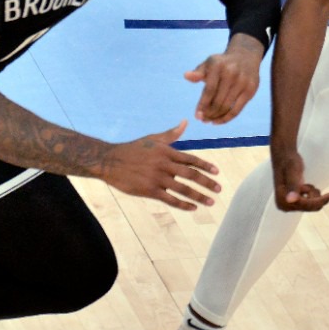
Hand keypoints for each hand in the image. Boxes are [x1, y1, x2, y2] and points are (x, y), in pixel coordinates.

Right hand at [102, 120, 220, 210]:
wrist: (110, 161)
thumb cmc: (133, 149)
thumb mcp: (153, 139)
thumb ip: (171, 134)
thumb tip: (186, 122)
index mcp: (166, 152)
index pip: (191, 159)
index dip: (205, 166)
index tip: (217, 172)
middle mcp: (164, 164)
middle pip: (191, 174)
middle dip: (207, 182)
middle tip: (219, 189)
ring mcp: (157, 178)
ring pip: (183, 189)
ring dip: (199, 196)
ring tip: (211, 201)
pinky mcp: (149, 190)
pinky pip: (170, 199)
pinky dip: (183, 204)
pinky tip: (193, 207)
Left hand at [186, 34, 263, 123]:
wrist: (245, 56)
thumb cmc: (222, 64)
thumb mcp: (209, 64)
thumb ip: (198, 72)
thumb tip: (186, 76)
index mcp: (218, 65)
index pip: (209, 90)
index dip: (202, 104)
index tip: (197, 115)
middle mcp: (232, 73)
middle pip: (218, 101)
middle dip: (208, 113)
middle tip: (202, 119)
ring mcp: (243, 82)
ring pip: (227, 107)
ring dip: (216, 117)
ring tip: (209, 120)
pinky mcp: (250, 90)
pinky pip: (237, 110)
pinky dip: (226, 118)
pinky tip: (218, 121)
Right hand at [272, 150, 328, 211]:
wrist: (285, 157)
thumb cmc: (289, 161)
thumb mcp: (292, 172)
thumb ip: (292, 186)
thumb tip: (290, 200)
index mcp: (282, 201)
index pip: (306, 206)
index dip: (319, 201)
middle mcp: (284, 206)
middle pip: (310, 208)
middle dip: (315, 195)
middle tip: (310, 184)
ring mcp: (289, 205)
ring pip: (311, 206)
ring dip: (313, 193)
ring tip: (305, 183)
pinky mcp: (294, 202)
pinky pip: (310, 204)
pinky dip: (312, 194)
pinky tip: (305, 186)